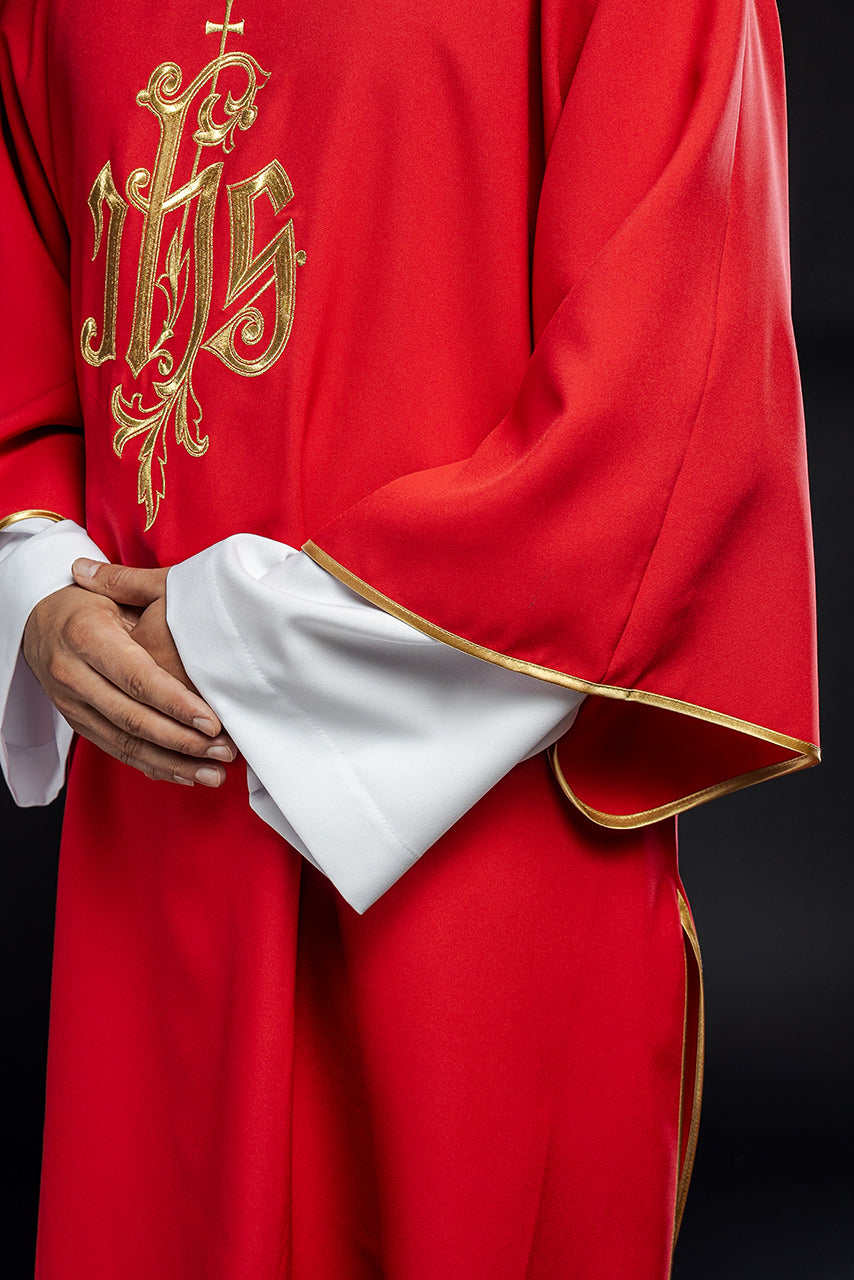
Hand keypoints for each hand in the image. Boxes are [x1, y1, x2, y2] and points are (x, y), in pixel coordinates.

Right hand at [23, 567, 233, 787]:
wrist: (37, 622)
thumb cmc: (88, 603)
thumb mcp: (114, 592)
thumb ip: (148, 602)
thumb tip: (196, 602)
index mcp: (85, 636)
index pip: (136, 677)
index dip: (175, 703)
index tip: (212, 722)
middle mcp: (73, 674)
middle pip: (132, 718)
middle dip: (183, 741)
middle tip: (224, 751)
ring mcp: (72, 704)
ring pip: (125, 743)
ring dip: (173, 763)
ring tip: (214, 774)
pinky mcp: (78, 723)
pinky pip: (117, 751)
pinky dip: (153, 766)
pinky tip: (186, 774)